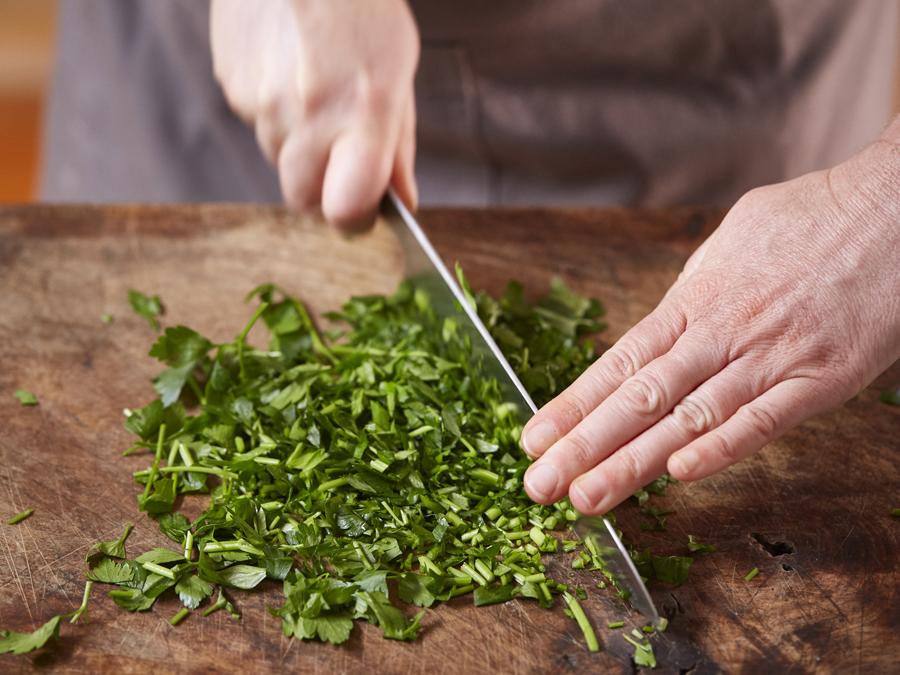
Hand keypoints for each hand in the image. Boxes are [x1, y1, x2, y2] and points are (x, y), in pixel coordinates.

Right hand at [210, 0, 418, 230]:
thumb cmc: (360, 5)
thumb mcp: (398, 71)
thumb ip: (398, 146)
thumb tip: (402, 203)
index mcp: (363, 110)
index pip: (346, 207)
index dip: (353, 217)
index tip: (361, 208)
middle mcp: (309, 112)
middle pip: (302, 197)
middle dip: (320, 186)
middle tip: (338, 147)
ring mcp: (263, 100)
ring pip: (277, 158)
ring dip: (297, 141)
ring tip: (313, 85)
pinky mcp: (232, 84)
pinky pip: (254, 122)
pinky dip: (272, 110)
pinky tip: (287, 67)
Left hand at [520, 128, 899, 513]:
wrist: (891, 207)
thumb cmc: (807, 219)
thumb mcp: (729, 242)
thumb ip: (694, 289)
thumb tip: (664, 319)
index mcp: (693, 301)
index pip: (619, 363)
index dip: (573, 404)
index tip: (533, 437)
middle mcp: (720, 332)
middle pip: (640, 398)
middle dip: (585, 446)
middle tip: (540, 485)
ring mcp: (768, 357)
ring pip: (689, 418)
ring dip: (634, 462)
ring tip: (588, 497)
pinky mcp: (820, 378)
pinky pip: (764, 419)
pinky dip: (723, 448)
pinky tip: (680, 475)